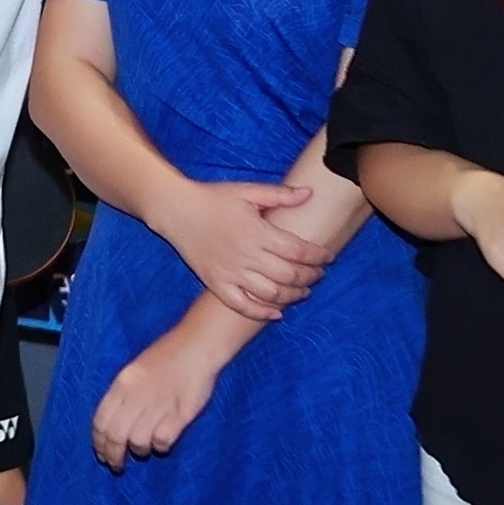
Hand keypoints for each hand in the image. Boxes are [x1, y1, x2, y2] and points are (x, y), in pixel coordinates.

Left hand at [90, 336, 220, 467]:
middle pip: (116, 436)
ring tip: (144, 449)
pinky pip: (162, 441)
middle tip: (116, 465)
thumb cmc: (165, 356)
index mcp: (122, 384)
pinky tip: (163, 441)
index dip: (98, 442)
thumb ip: (122, 396)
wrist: (196, 347)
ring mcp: (158, 406)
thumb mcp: (134, 371)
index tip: (101, 453)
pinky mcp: (180, 415)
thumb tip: (112, 426)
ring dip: (139, 450)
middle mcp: (136, 396)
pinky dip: (160, 446)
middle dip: (113, 455)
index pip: (101, 421)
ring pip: (138, 442)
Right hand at [158, 176, 331, 318]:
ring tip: (303, 292)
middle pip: (289, 275)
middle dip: (310, 277)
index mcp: (257, 232)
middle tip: (319, 275)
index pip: (298, 250)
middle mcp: (246, 255)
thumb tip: (309, 193)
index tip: (328, 257)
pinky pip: (242, 305)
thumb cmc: (212, 198)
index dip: (318, 256)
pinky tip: (277, 313)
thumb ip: (280, 195)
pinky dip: (262, 313)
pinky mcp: (216, 283)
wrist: (175, 210)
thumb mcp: (247, 191)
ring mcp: (230, 272)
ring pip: (270, 294)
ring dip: (292, 296)